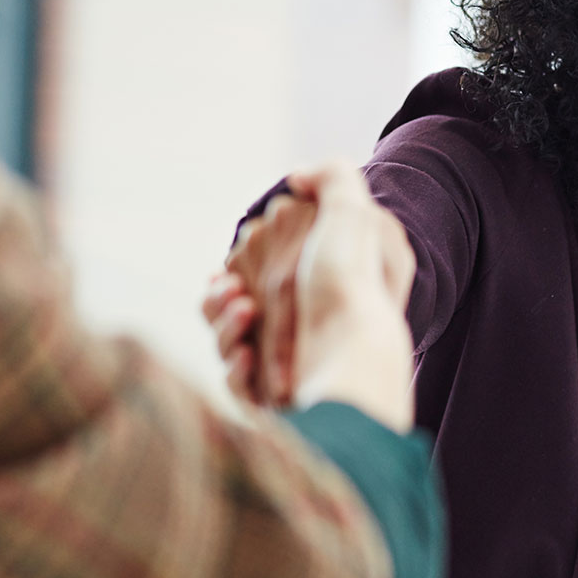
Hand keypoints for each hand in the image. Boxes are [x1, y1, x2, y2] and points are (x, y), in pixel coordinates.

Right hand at [208, 163, 415, 429]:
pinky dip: (235, 367)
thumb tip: (298, 177)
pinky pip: (237, 382)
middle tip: (234, 291)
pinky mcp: (275, 400)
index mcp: (319, 287)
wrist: (354, 361)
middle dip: (223, 295)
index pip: (262, 271)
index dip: (242, 262)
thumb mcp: (354, 214)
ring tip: (244, 313)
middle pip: (234, 305)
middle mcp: (304, 327)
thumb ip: (332, 179)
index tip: (239, 256)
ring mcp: (289, 365)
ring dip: (223, 324)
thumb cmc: (352, 286)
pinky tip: (247, 354)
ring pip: (227, 341)